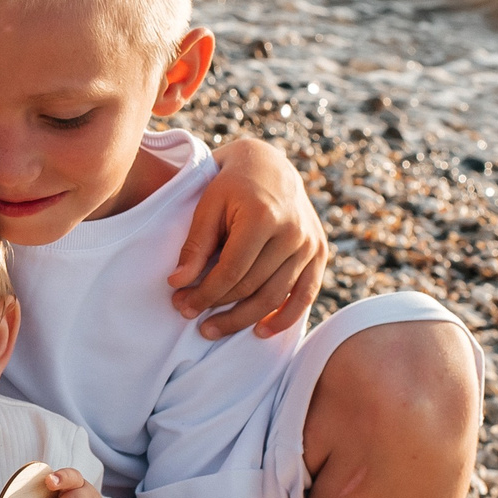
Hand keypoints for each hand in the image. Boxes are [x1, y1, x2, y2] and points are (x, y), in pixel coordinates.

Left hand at [170, 136, 327, 339]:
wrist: (269, 165)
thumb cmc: (231, 184)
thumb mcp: (207, 206)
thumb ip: (195, 245)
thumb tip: (178, 283)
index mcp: (263, 217)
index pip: (231, 270)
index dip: (204, 293)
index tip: (181, 304)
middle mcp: (293, 232)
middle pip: (252, 286)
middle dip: (217, 306)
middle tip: (189, 315)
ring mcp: (310, 243)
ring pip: (275, 296)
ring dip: (243, 319)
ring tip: (214, 329)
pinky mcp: (319, 252)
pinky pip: (305, 294)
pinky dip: (285, 317)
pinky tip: (262, 331)